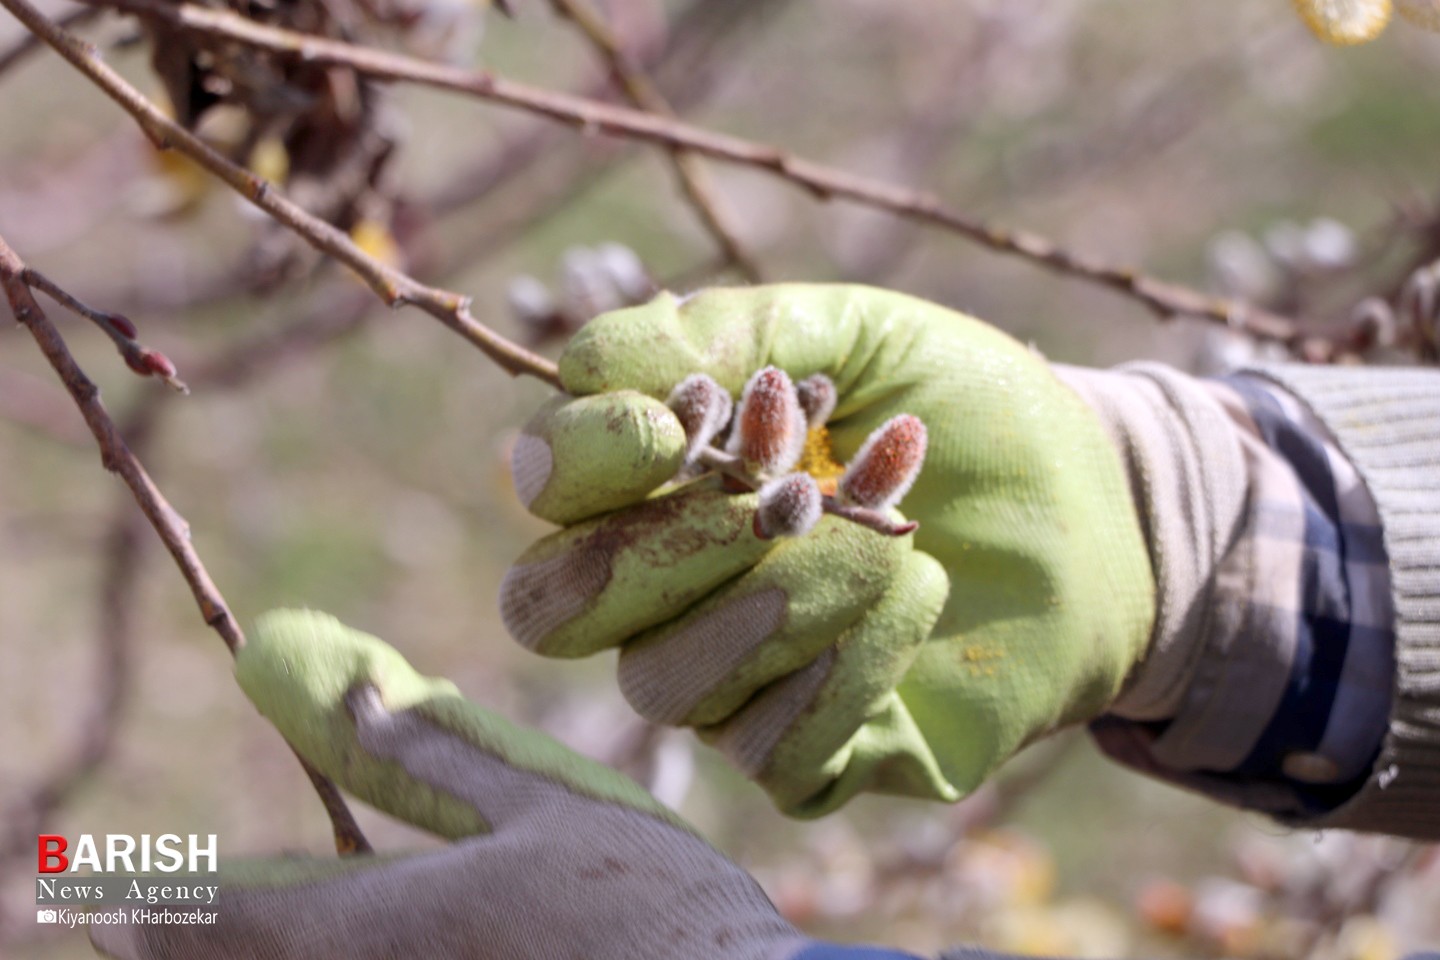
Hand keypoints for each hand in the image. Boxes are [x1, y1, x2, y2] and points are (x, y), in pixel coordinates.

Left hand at [90, 610, 809, 959]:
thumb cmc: (651, 906)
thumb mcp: (542, 809)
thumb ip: (432, 757)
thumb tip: (347, 697)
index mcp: (382, 932)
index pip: (222, 917)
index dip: (154, 898)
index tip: (96, 886)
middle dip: (177, 944)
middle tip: (133, 914)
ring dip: (247, 955)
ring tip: (213, 929)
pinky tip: (349, 941)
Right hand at [500, 284, 1155, 815]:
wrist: (1096, 502)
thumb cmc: (962, 409)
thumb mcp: (853, 334)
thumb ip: (725, 334)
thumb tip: (581, 369)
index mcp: (663, 479)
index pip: (549, 493)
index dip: (584, 464)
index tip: (677, 426)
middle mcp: (672, 589)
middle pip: (560, 610)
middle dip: (666, 549)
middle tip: (782, 497)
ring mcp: (735, 679)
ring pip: (663, 686)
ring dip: (777, 605)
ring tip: (889, 542)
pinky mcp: (813, 752)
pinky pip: (769, 750)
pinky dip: (846, 668)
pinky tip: (918, 595)